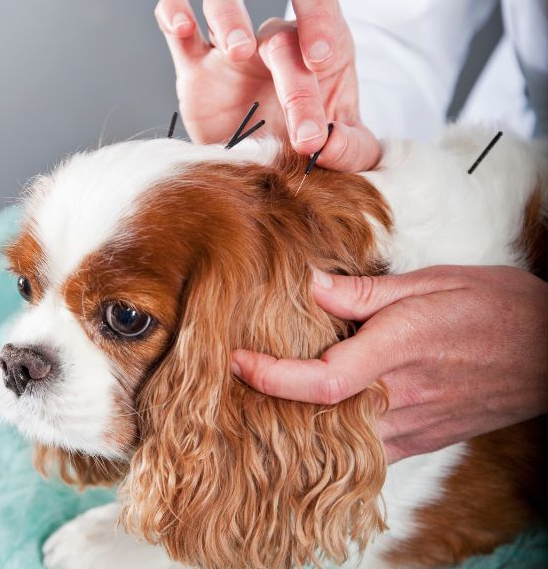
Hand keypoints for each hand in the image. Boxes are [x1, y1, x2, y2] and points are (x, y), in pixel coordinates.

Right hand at [155, 0, 379, 169]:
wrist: (263, 173)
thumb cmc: (304, 151)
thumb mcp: (344, 154)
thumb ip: (350, 148)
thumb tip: (331, 143)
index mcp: (314, 52)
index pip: (318, 4)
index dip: (320, 20)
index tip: (319, 60)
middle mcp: (273, 44)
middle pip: (278, 35)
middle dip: (294, 86)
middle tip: (303, 135)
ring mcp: (231, 52)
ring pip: (222, 0)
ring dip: (228, 17)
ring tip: (236, 52)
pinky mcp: (195, 69)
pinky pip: (175, 22)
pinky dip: (173, 13)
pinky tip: (181, 27)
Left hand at [232, 266, 547, 462]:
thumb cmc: (495, 307)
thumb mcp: (431, 282)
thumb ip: (365, 292)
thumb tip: (310, 285)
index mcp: (400, 347)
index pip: (322, 379)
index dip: (271, 375)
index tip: (237, 360)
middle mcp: (402, 395)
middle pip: (319, 417)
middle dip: (272, 400)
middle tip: (241, 376)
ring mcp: (413, 425)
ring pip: (339, 440)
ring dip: (298, 420)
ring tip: (271, 391)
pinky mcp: (422, 439)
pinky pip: (367, 450)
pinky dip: (334, 434)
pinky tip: (319, 412)